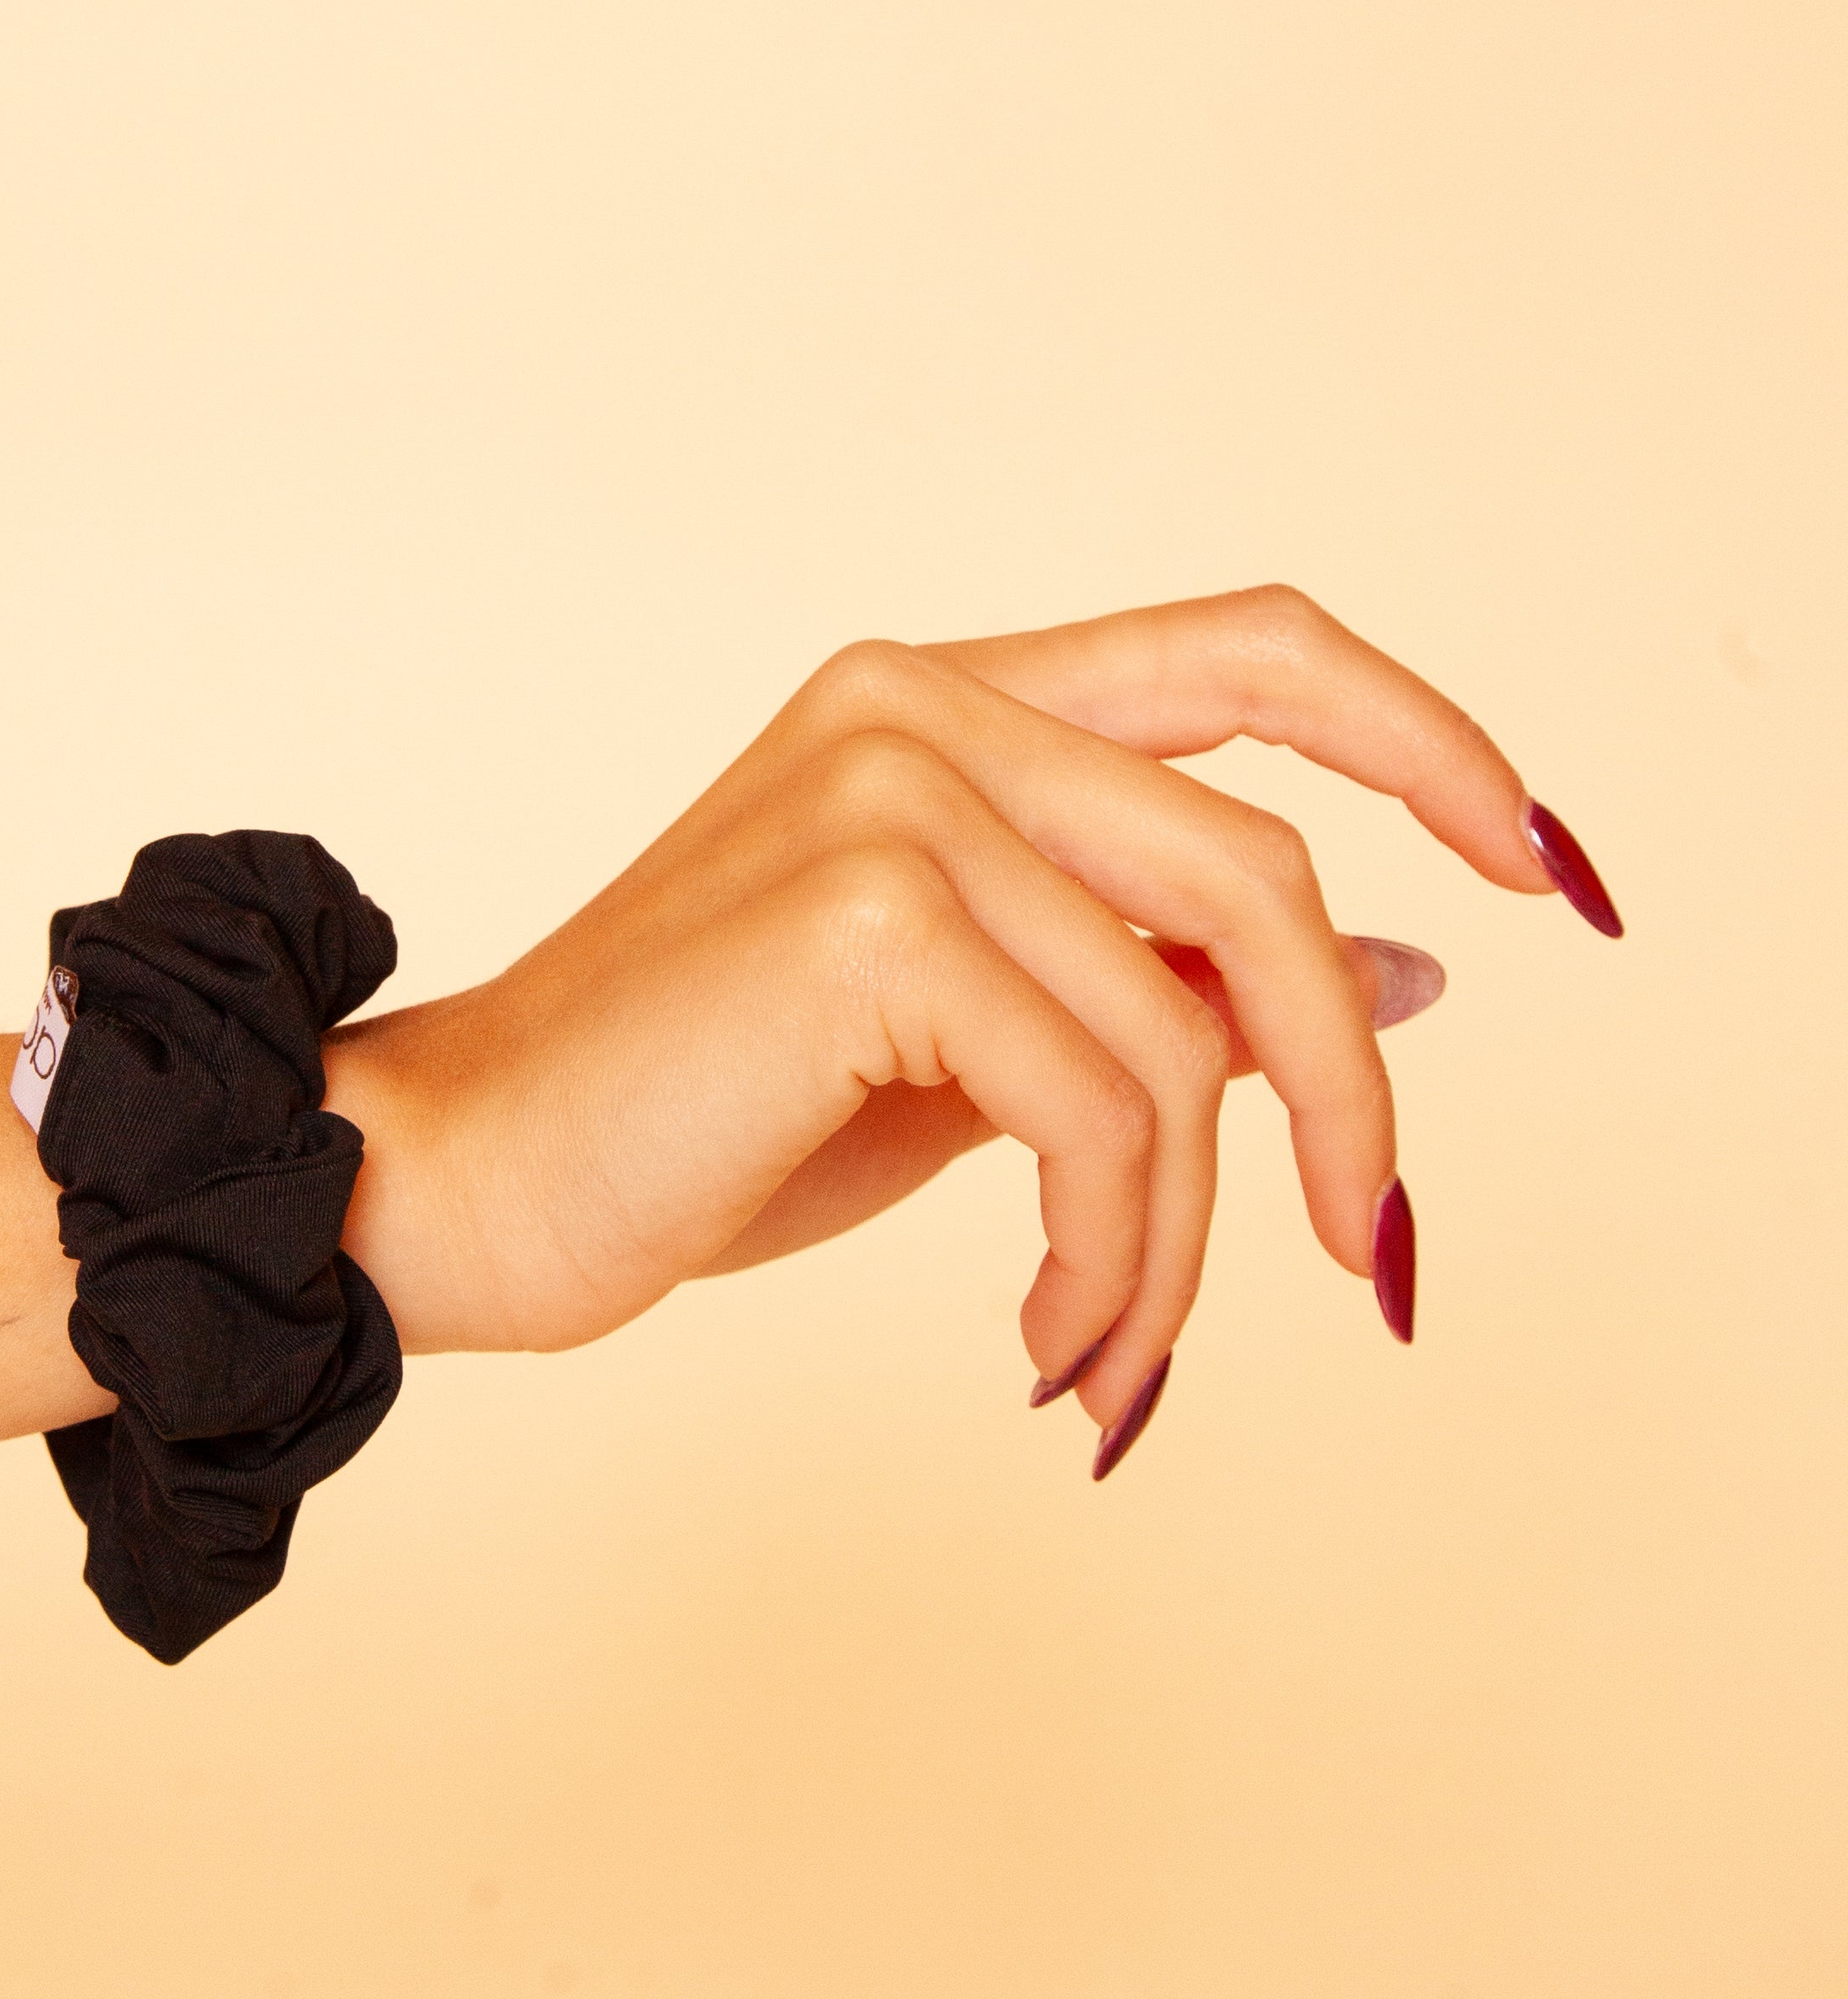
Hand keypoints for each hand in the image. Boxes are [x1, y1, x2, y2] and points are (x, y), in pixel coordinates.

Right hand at [323, 586, 1620, 1452]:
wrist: (456, 1185)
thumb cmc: (690, 1121)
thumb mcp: (970, 1050)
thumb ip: (1155, 987)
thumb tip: (1399, 983)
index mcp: (941, 701)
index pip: (1251, 649)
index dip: (1426, 736)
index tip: (1543, 860)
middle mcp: (920, 707)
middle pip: (1259, 868)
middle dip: (1345, 1094)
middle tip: (1373, 1256)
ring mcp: (890, 791)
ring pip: (1184, 1026)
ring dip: (1186, 1235)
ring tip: (1112, 1349)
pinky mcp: (867, 914)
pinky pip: (1102, 1106)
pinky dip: (1112, 1255)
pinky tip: (1048, 1338)